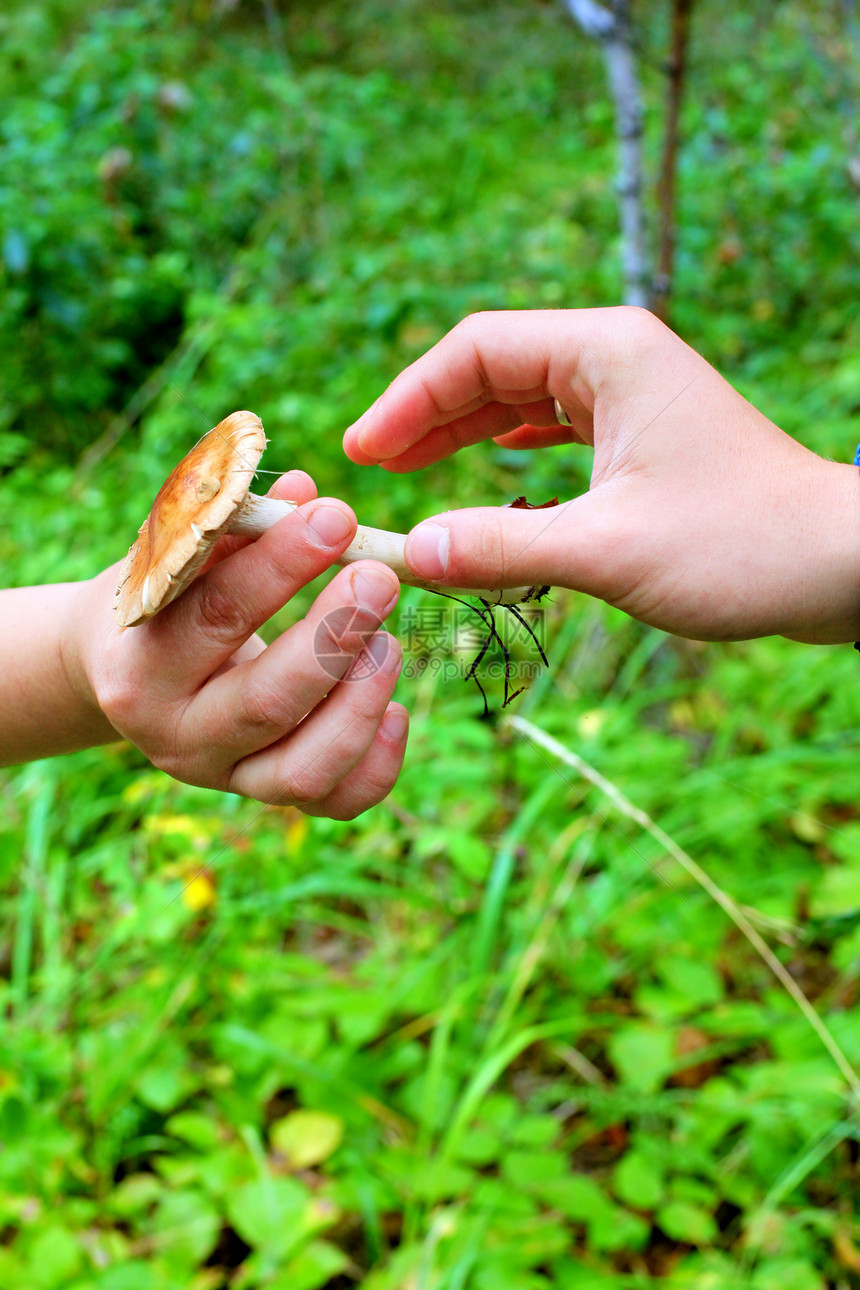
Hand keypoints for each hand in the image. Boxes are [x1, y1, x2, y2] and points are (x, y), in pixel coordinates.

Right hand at [3, 472, 407, 817]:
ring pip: (305, 771)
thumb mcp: (177, 555)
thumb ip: (235, 526)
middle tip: (380, 578)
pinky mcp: (265, 797)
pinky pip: (336, 802)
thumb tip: (306, 493)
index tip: (337, 517)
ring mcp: (224, 778)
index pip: (216, 615)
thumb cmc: (163, 593)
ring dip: (361, 703)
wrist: (124, 670)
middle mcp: (176, 736)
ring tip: (390, 644)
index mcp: (140, 666)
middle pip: (266, 703)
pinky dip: (378, 762)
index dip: (282, 566)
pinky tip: (396, 708)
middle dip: (335, 638)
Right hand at [344, 308, 859, 644]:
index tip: (363, 453)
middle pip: (493, 367)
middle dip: (427, 416)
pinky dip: (511, 452)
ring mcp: (633, 395)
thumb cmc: (739, 544)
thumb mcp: (606, 550)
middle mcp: (617, 358)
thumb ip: (500, 547)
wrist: (838, 564)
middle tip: (372, 469)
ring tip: (407, 472)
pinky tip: (486, 473)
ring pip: (522, 398)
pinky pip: (557, 429)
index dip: (408, 400)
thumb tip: (410, 553)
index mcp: (607, 352)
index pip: (476, 350)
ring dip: (464, 433)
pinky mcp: (645, 435)